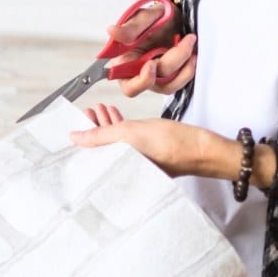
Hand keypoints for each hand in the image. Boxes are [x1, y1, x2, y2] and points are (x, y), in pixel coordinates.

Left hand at [72, 105, 214, 177]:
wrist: (202, 147)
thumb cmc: (173, 144)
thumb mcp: (130, 134)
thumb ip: (100, 135)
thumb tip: (75, 137)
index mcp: (120, 167)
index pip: (93, 153)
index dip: (83, 135)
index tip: (77, 121)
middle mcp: (127, 166)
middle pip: (103, 145)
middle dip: (94, 127)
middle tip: (87, 112)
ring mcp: (138, 159)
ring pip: (115, 140)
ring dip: (106, 123)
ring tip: (98, 109)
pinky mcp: (148, 151)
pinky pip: (128, 139)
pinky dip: (120, 126)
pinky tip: (114, 114)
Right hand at [106, 2, 196, 97]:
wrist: (174, 16)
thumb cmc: (155, 16)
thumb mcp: (143, 17)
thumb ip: (129, 27)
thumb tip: (112, 31)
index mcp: (125, 61)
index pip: (128, 85)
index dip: (140, 81)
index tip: (151, 64)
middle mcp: (140, 72)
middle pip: (153, 83)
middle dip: (171, 64)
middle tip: (183, 44)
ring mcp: (157, 76)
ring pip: (169, 85)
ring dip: (183, 68)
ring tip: (190, 44)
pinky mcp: (171, 76)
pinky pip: (180, 81)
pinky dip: (188, 69)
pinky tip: (192, 53)